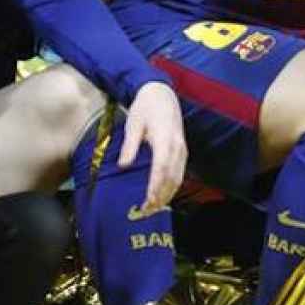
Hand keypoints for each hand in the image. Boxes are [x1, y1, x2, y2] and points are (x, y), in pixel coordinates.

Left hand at [119, 82, 186, 212]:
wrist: (161, 93)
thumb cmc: (145, 108)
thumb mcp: (133, 124)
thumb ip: (130, 145)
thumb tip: (123, 165)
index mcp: (164, 138)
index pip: (161, 167)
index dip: (156, 185)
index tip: (148, 199)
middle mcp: (177, 145)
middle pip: (172, 176)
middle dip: (162, 195)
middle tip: (148, 210)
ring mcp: (182, 148)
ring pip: (178, 176)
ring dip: (168, 193)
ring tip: (155, 207)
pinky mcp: (182, 150)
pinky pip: (180, 172)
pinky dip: (172, 186)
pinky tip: (163, 194)